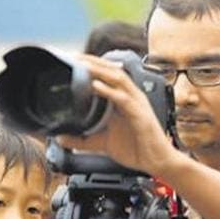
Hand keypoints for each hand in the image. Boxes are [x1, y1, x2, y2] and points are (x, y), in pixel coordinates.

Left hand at [56, 55, 176, 175]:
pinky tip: (95, 86)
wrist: (157, 163)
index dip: (91, 65)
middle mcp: (131, 97)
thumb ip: (83, 140)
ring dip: (100, 69)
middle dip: (92, 61)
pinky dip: (109, 91)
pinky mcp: (141, 115)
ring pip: (118, 78)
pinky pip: (124, 99)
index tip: (71, 60)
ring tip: (83, 64)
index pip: (107, 75)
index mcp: (123, 99)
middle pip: (112, 70)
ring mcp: (137, 104)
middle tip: (73, 56)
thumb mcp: (103, 142)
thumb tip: (61, 138)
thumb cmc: (137, 149)